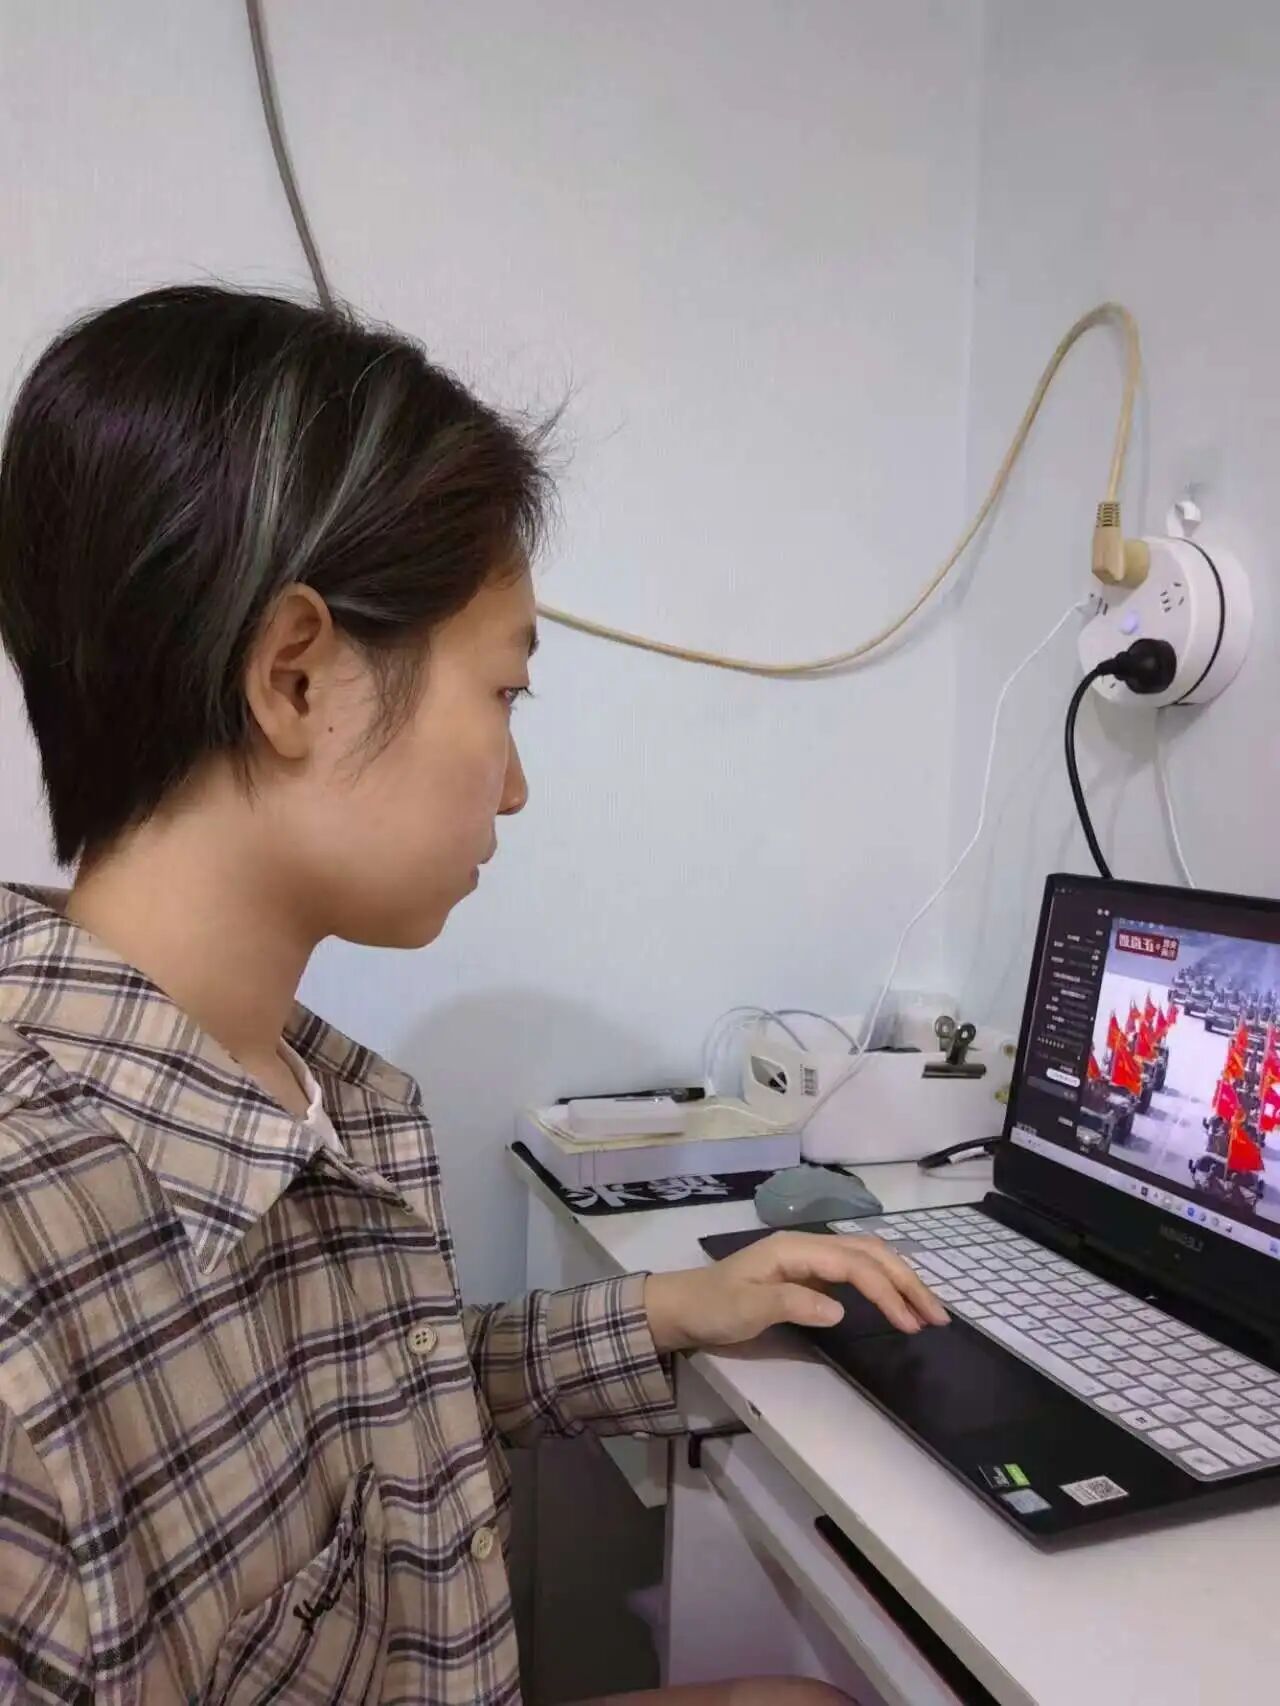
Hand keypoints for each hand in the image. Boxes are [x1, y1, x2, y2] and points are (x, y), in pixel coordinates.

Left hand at [643, 1231, 949, 1353]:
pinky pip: (855, 1272)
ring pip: (867, 1259)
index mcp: (796, 1248)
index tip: (910, 1323)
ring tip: (927, 1311)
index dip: (887, 1291)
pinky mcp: (809, 1275)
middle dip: (907, 1281)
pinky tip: (896, 1301)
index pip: (855, 1265)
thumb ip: (795, 1305)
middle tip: (938, 1316)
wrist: (683, 1307)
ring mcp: (809, 1259)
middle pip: (870, 1253)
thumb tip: (841, 1310)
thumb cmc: (713, 1307)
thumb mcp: (748, 1308)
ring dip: (900, 1281)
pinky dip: (882, 1284)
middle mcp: (808, 1246)